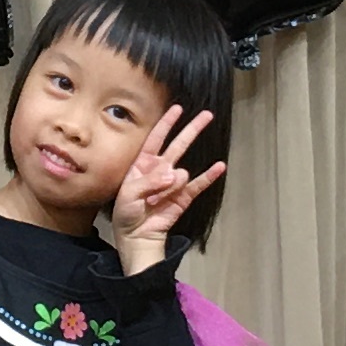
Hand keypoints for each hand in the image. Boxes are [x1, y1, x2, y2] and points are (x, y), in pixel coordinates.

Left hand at [107, 105, 226, 258]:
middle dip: (192, 129)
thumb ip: (150, 181)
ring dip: (170, 187)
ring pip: (181, 173)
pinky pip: (198, 184)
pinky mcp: (184, 197)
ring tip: (155, 201)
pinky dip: (209, 176)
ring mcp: (173, 183)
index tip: (177, 108)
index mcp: (143, 165)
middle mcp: (160, 170)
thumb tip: (175, 173)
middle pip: (179, 144)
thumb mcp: (129, 194)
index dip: (166, 123)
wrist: (136, 237)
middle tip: (207, 115)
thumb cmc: (126, 213)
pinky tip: (219, 167)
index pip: (156, 138)